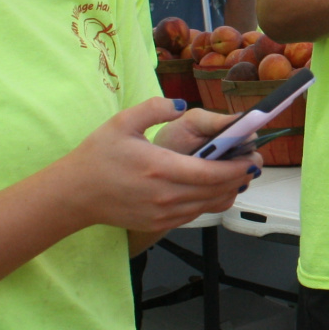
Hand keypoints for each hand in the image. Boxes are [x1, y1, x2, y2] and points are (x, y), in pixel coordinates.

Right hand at [55, 99, 260, 235]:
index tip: (251, 157)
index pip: (212, 172)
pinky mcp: (159, 223)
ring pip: (209, 205)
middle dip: (239, 177)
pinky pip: (195, 214)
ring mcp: (163, 213)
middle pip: (216, 190)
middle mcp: (165, 195)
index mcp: (161, 168)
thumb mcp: (123, 122)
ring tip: (238, 174)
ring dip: (228, 191)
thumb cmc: (98, 156)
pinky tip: (214, 188)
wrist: (75, 194)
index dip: (237, 167)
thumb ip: (155, 108)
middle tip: (252, 163)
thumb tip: (181, 106)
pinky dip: (210, 202)